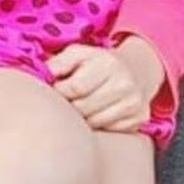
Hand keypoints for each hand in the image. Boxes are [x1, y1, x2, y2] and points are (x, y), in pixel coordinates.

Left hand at [47, 41, 161, 133]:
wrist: (133, 70)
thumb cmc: (96, 62)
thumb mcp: (77, 53)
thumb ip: (59, 63)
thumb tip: (44, 76)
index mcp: (107, 63)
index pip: (75, 88)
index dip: (60, 92)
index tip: (54, 91)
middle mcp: (124, 83)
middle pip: (84, 108)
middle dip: (69, 107)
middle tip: (64, 102)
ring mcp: (134, 102)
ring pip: (95, 122)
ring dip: (81, 119)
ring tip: (78, 108)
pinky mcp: (139, 118)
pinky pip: (109, 130)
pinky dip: (98, 125)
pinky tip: (94, 114)